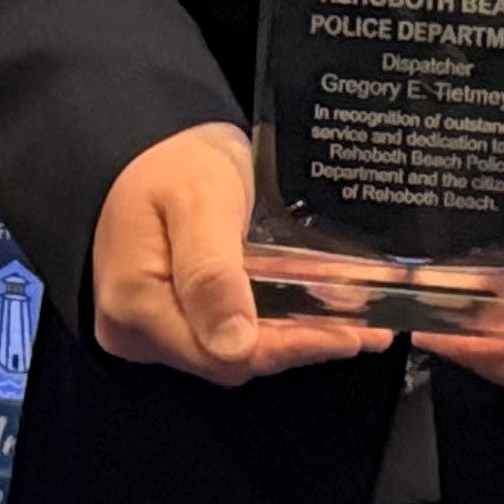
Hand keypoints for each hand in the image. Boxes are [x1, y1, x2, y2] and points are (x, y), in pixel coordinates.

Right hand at [89, 122, 389, 382]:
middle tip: (368, 330)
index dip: (289, 349)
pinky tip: (321, 313)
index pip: (221, 353)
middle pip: (231, 359)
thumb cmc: (174, 162)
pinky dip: (278, 323)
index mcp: (135, 304)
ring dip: (295, 336)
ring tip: (359, 325)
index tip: (347, 337)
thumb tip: (235, 345)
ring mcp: (154, 329)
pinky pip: (231, 331)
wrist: (150, 144)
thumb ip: (212, 273)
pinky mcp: (177, 317)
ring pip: (237, 350)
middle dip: (301, 343)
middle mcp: (138, 330)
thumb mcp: (199, 202)